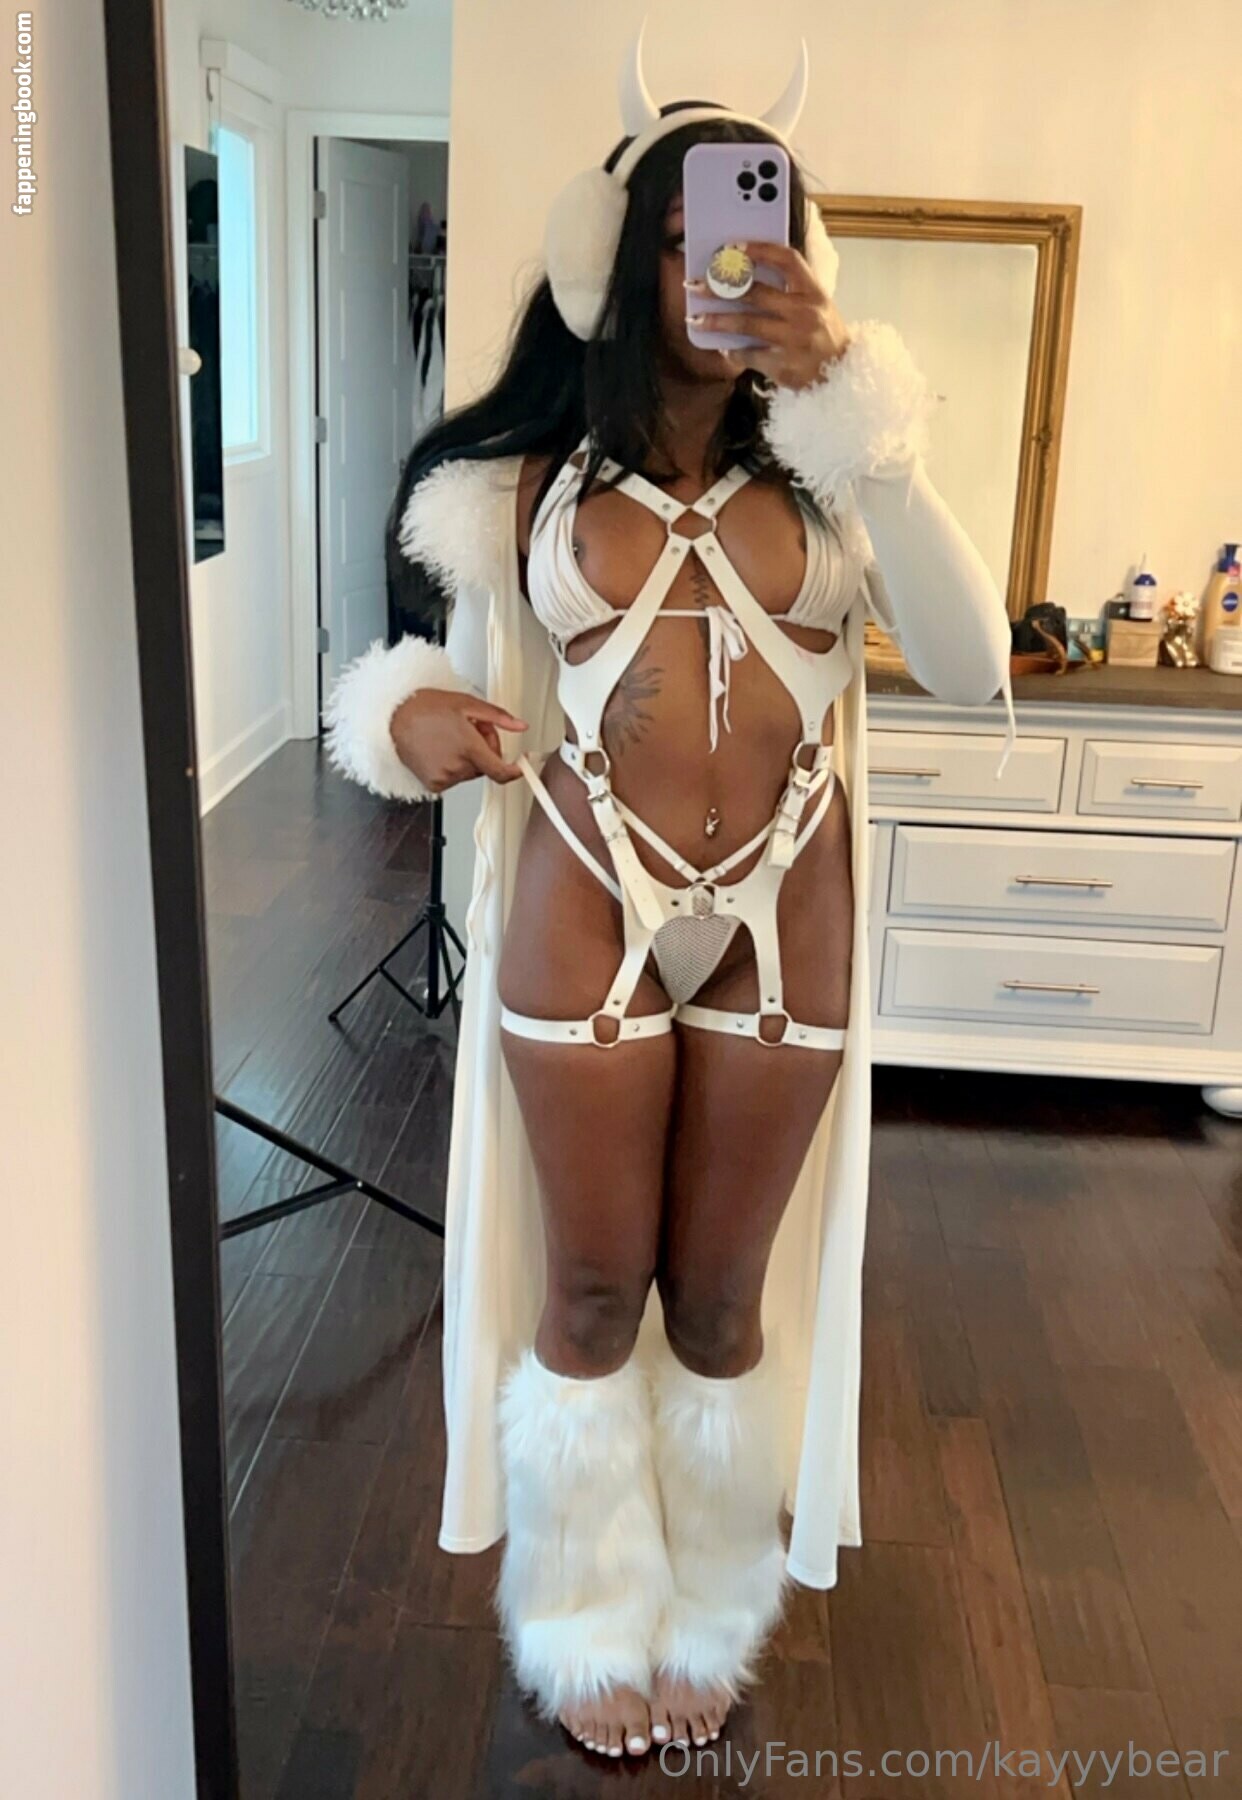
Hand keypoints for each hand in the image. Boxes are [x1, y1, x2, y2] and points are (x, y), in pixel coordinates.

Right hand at [390, 688, 526, 793]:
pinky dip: (452, 766)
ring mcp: (444, 778)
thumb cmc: (426, 708)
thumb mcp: (467, 704)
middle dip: (483, 750)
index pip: (500, 772)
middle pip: (485, 766)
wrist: (395, 717)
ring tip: (451, 737)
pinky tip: (441, 749)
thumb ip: (498, 717)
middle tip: (470, 730)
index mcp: (469, 748)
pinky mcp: (433, 784)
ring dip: (467, 758)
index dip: (513, 772)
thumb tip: (520, 726)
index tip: (519, 768)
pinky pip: (454, 778)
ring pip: (469, 772)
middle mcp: (457, 766)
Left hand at [686, 240, 850, 388]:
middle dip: (721, 288)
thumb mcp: (818, 305)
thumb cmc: (824, 335)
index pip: (787, 260)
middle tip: (696, 284)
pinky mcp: (782, 364)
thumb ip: (791, 290)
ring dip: (717, 321)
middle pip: (756, 293)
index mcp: (814, 292)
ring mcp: (793, 339)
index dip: (760, 250)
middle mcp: (804, 312)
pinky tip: (724, 347)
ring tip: (696, 319)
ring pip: (746, 324)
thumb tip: (747, 277)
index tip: (733, 247)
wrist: (840, 374)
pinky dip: (733, 351)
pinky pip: (749, 354)